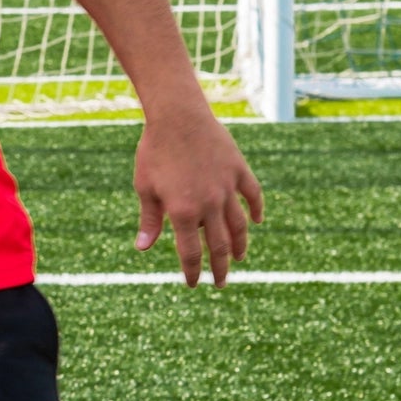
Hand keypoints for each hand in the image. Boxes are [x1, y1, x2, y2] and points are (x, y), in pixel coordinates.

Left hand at [134, 106, 263, 286]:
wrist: (177, 116)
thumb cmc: (154, 151)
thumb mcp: (145, 187)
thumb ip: (149, 220)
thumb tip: (143, 248)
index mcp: (183, 212)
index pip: (191, 253)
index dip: (192, 272)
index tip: (193, 284)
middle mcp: (208, 204)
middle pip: (219, 246)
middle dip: (220, 268)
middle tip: (220, 283)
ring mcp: (227, 187)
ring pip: (239, 225)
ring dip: (240, 245)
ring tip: (240, 259)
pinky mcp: (238, 170)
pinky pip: (253, 195)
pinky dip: (256, 209)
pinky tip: (256, 221)